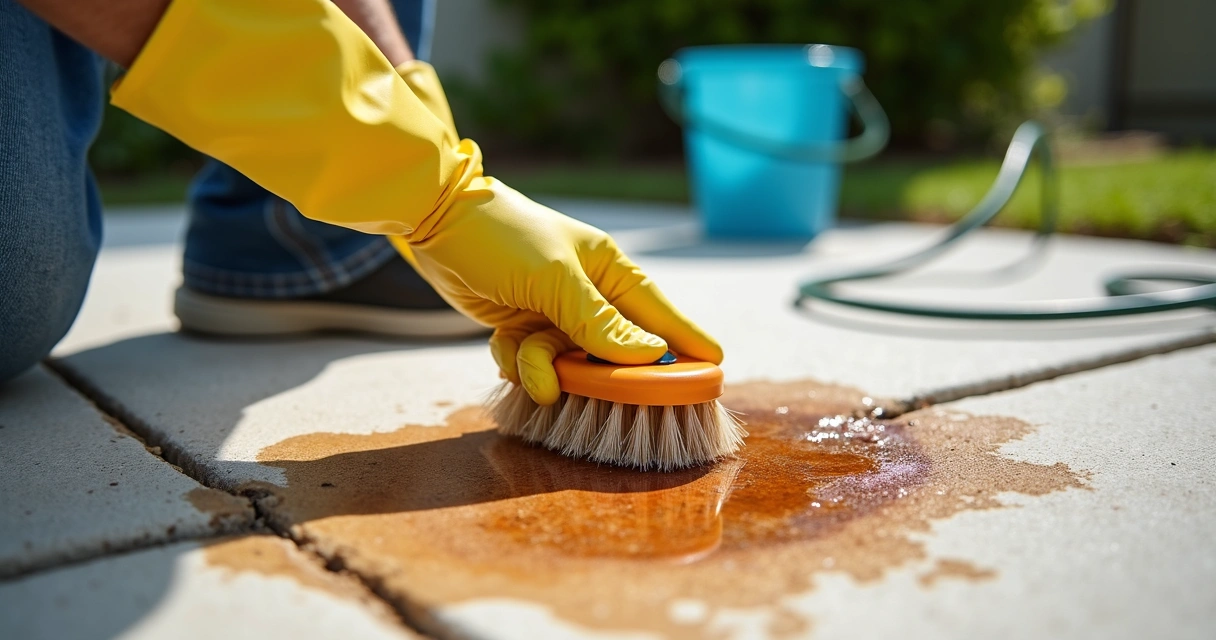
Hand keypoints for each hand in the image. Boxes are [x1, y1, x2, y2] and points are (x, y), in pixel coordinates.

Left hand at [390, 178, 721, 404]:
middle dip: (593, 372)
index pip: (660, 314)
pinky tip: (501, 342)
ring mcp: (556, 312)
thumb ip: (599, 324)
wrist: (434, 222)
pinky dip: (517, 363)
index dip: (684, 345)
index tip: (712, 373)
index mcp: (610, 270)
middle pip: (614, 353)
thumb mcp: (554, 280)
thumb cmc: (502, 237)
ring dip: (543, 368)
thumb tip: (648, 356)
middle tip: (582, 385)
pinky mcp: (525, 326)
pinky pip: (536, 364)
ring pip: (570, 365)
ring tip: (521, 351)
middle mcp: (590, 293)